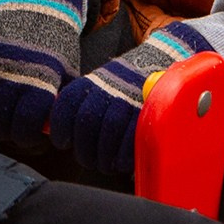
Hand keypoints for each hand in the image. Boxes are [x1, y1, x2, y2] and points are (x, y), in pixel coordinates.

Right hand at [0, 0, 87, 144]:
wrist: (36, 1)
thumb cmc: (55, 45)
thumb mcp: (67, 72)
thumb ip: (59, 104)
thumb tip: (49, 134)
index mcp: (41, 78)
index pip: (26, 125)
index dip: (25, 136)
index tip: (27, 133)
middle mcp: (12, 71)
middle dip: (4, 131)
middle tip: (8, 126)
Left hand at [49, 20, 218, 176]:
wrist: (165, 60)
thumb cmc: (128, 82)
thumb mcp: (101, 84)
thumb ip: (83, 105)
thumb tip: (57, 131)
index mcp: (92, 82)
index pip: (66, 108)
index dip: (61, 130)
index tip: (63, 142)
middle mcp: (108, 88)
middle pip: (86, 125)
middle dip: (84, 150)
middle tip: (88, 159)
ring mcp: (129, 99)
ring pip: (108, 135)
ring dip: (103, 158)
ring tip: (105, 164)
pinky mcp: (149, 111)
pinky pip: (132, 141)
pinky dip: (124, 158)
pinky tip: (122, 162)